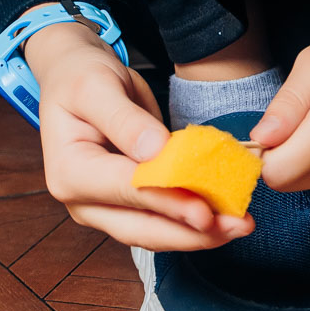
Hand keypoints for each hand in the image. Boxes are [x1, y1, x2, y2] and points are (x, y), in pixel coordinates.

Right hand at [24, 19, 253, 252]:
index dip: (169, 203)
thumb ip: (124, 120)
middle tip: (238, 225)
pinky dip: (191, 219)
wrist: (74, 78)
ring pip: (154, 231)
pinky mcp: (125, 204)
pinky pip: (160, 218)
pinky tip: (223, 214)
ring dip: (197, 233)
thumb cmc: (80, 78)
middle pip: (141, 227)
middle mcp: (83, 201)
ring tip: (239, 224)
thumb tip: (155, 151)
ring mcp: (103, 207)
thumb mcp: (95, 87)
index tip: (205, 212)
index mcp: (70, 173)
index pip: (127, 191)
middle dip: (192, 232)